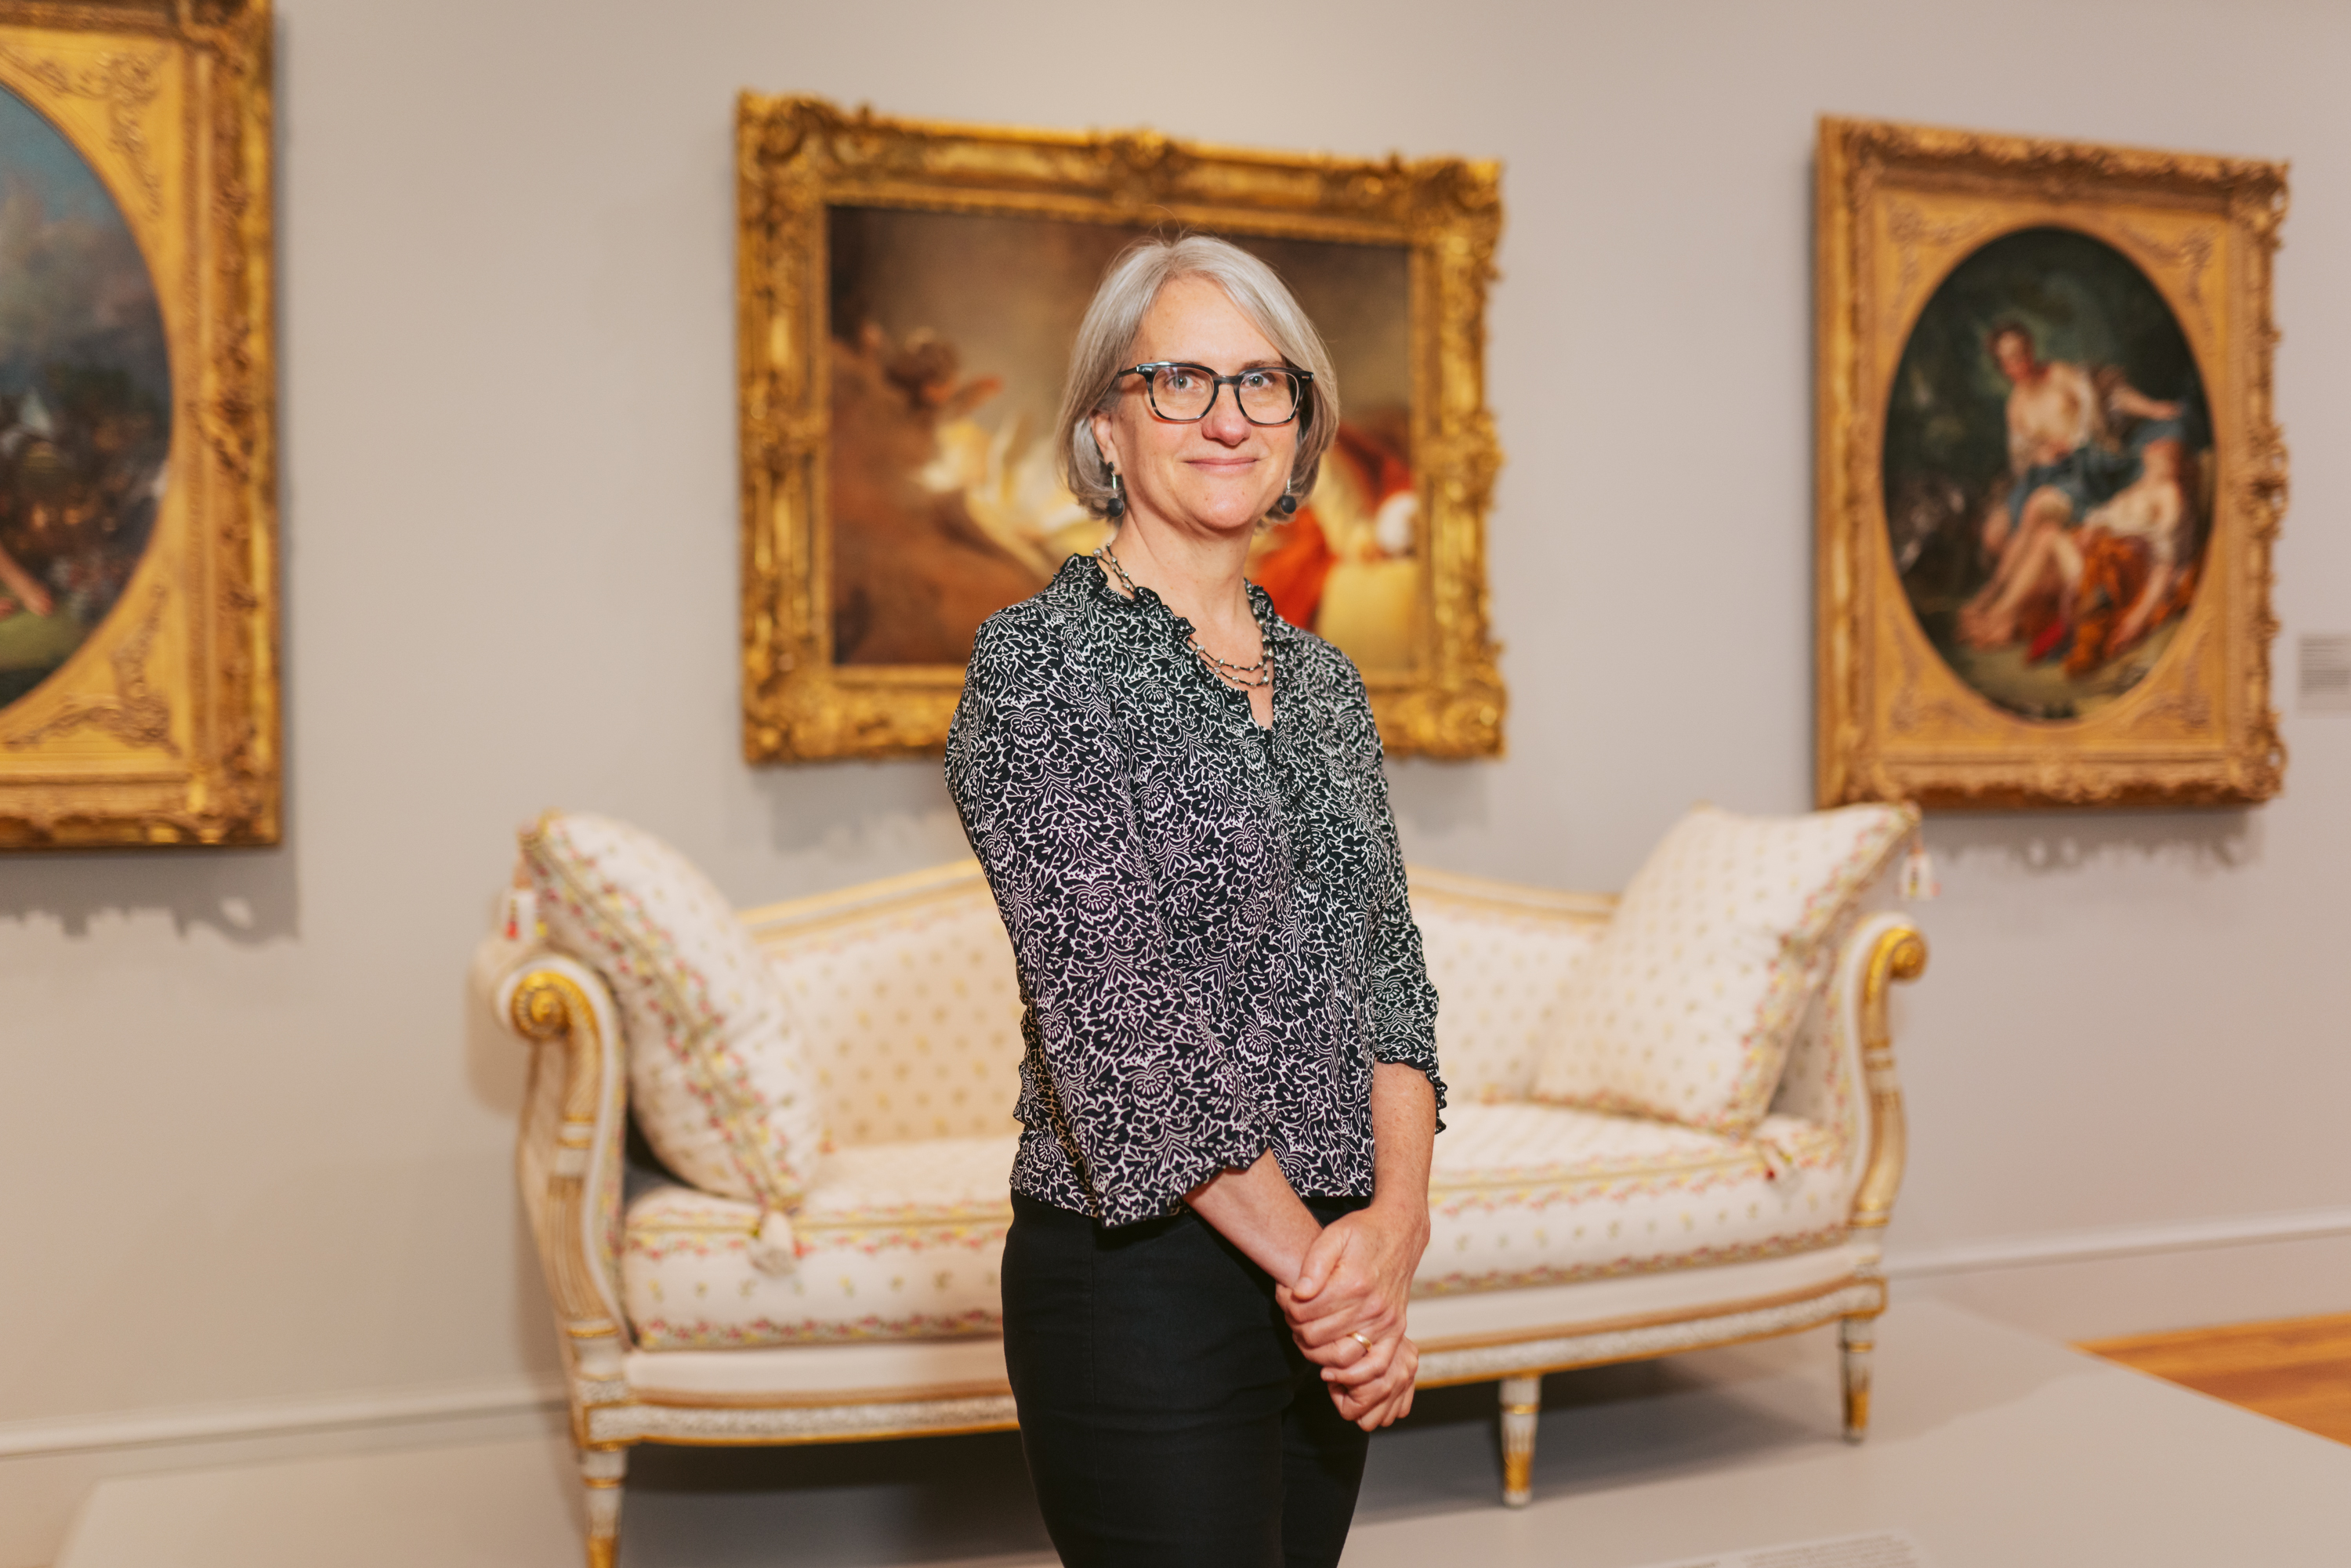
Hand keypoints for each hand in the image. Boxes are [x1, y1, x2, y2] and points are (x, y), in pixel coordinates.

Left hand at [1277, 1201, 1427, 1429]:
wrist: (1401, 1232)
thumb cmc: (1363, 1232)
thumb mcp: (1334, 1234)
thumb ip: (1314, 1263)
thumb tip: (1299, 1293)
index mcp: (1353, 1283)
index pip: (1304, 1312)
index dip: (1287, 1307)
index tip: (1285, 1296)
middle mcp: (1372, 1307)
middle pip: (1318, 1336)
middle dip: (1296, 1329)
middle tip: (1291, 1317)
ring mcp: (1386, 1322)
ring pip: (1342, 1357)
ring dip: (1317, 1354)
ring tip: (1307, 1338)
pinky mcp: (1396, 1330)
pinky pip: (1376, 1366)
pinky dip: (1353, 1375)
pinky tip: (1333, 1370)